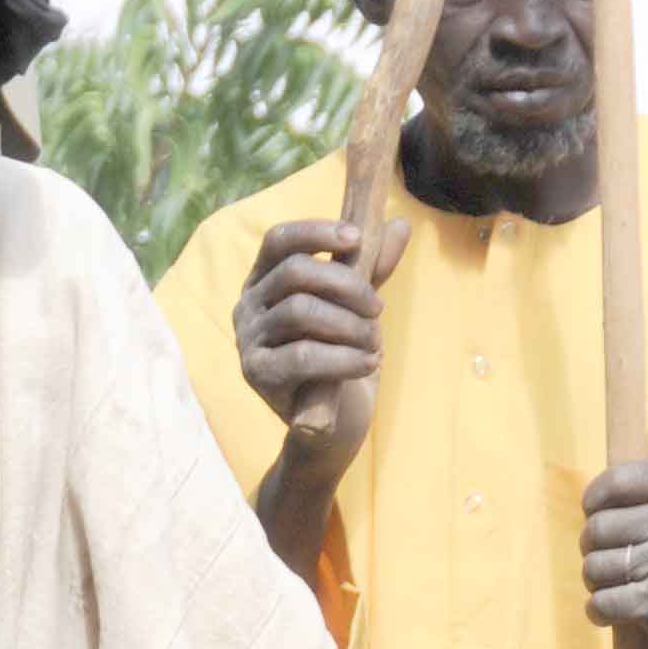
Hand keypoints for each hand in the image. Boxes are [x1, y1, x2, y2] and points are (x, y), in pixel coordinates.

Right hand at [233, 216, 406, 471]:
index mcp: (265, 281)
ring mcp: (248, 341)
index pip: (279, 240)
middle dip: (347, 285)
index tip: (356, 239)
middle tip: (379, 309)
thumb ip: (371, 268)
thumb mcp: (357, 308)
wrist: (330, 423)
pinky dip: (343, 357)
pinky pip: (302, 356)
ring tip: (375, 343)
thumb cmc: (340, 357)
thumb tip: (399, 225)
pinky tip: (367, 362)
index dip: (316, 231)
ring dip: (350, 324)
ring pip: (300, 311)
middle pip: (294, 272)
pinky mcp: (257, 375)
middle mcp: (248, 306)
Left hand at [581, 459, 647, 635]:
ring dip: (598, 581)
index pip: (617, 481)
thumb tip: (604, 481)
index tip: (597, 511)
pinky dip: (599, 610)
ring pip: (594, 568)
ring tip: (619, 583)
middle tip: (613, 557)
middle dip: (595, 548)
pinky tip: (613, 609)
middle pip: (596, 529)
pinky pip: (602, 603)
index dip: (596, 499)